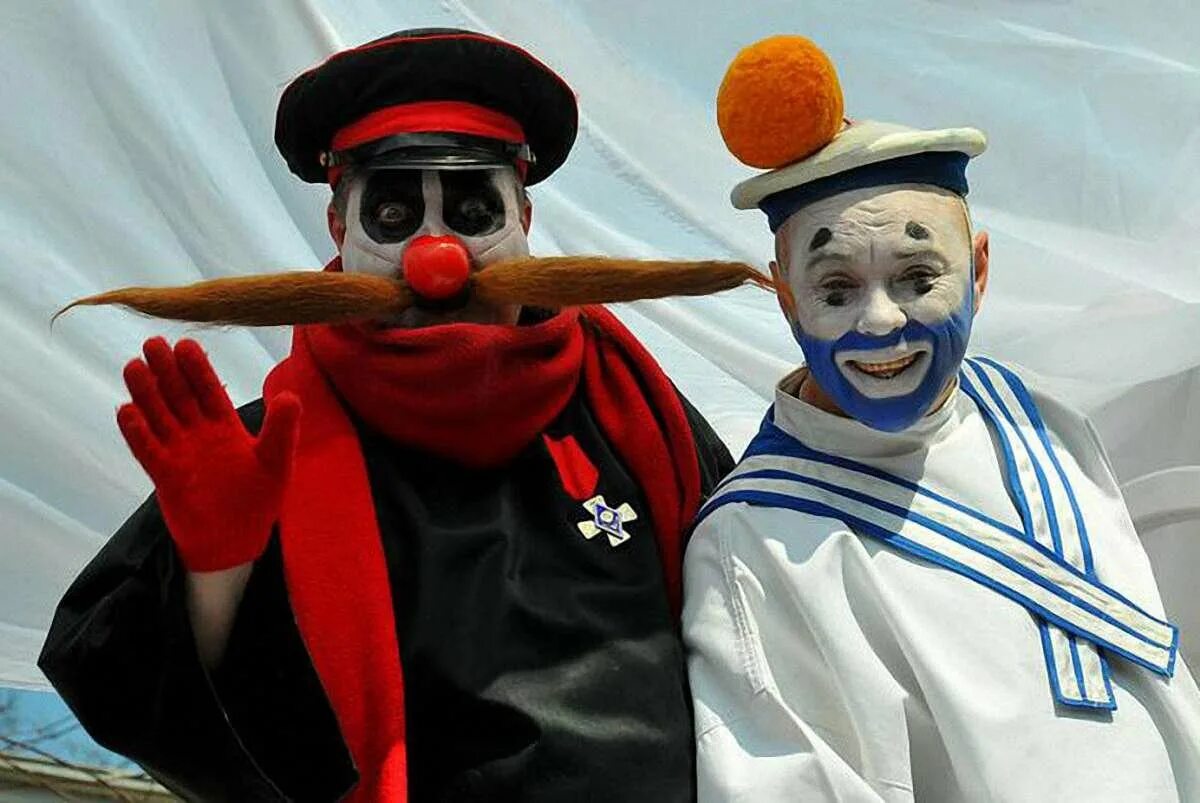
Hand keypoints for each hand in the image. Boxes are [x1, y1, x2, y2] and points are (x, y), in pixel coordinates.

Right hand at [116, 337, 300, 571]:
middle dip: (167, 371)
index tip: (186, 344)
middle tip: (153, 343)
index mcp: (226, 427)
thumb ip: (282, 430)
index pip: (209, 391)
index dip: (197, 369)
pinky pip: (148, 451)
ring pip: (159, 417)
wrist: (236, 540)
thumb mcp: (276, 462)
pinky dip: (137, 432)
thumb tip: (291, 395)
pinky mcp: (165, 476)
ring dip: (146, 394)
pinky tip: (126, 411)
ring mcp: (179, 453)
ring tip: (133, 367)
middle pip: (179, 397)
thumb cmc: (259, 500)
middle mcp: (199, 434)